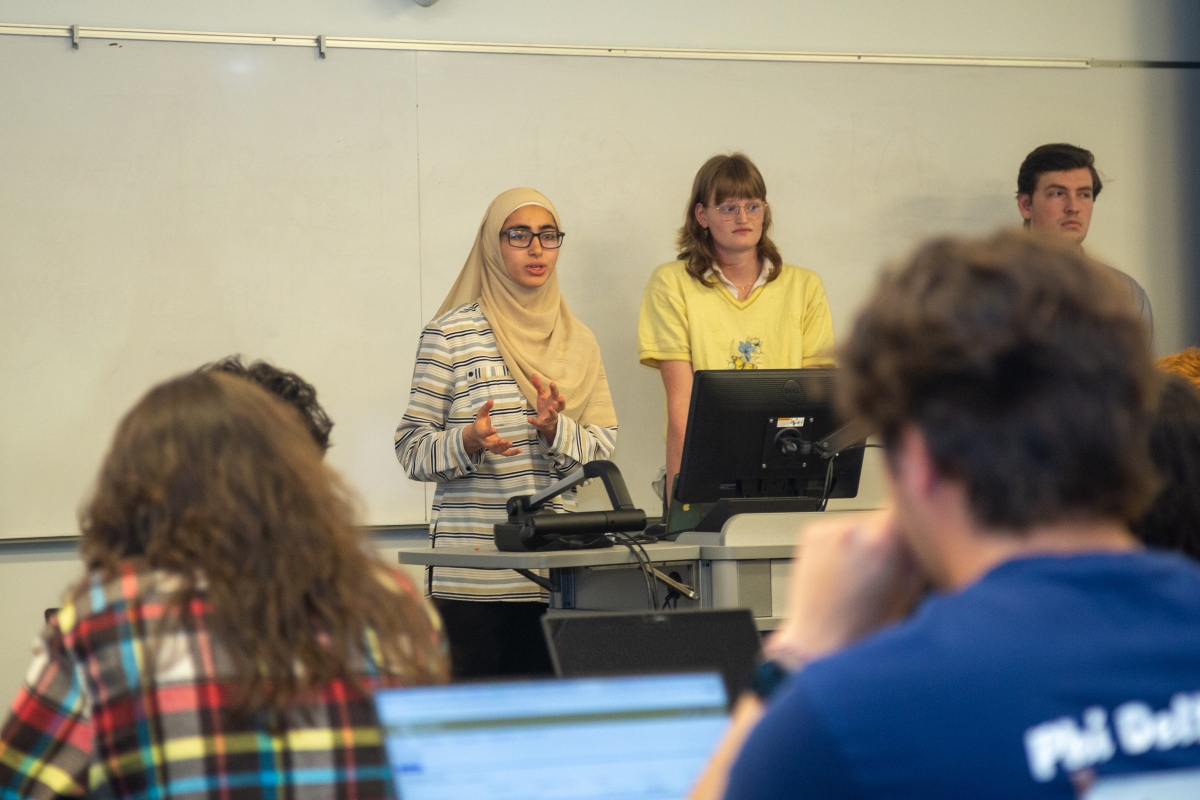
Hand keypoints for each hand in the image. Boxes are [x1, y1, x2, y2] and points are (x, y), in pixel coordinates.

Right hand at [461, 398, 520, 456]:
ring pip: (497, 451)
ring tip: (511, 444)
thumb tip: (491, 399)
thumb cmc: (480, 422)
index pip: (484, 433)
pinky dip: (511, 453)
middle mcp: (485, 442)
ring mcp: (491, 447)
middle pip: (490, 446)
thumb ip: (486, 407)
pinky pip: (504, 453)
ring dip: (504, 449)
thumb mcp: (481, 414)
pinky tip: (519, 450)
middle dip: (497, 444)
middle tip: (504, 441)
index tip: (495, 429)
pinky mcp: (497, 449)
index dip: (489, 432)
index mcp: (480, 433)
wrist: (476, 434)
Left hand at [527, 373, 565, 441]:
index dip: (554, 389)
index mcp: (554, 401)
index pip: (555, 394)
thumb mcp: (542, 396)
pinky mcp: (542, 424)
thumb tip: (534, 374)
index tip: (552, 383)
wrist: (546, 423)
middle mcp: (555, 409)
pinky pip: (539, 423)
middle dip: (561, 402)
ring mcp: (550, 417)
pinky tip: (529, 419)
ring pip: (553, 415)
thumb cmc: (546, 406)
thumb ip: (538, 386)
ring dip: (552, 412)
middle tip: (561, 397)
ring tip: (549, 408)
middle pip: (560, 405)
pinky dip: (534, 421)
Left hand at [763, 506, 925, 670]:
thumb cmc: (865, 627)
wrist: (820, 639)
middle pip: (882, 519)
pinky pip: (836, 531)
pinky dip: (840, 546)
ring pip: (859, 526)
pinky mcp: (811, 533)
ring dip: (862, 542)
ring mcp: (829, 530)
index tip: (916, 521)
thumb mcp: (910, 590)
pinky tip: (840, 572)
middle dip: (886, 538)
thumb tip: (927, 522)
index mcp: (884, 542)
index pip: (907, 506)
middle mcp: (854, 530)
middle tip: (884, 568)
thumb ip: (920, 552)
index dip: (915, 514)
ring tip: (858, 576)